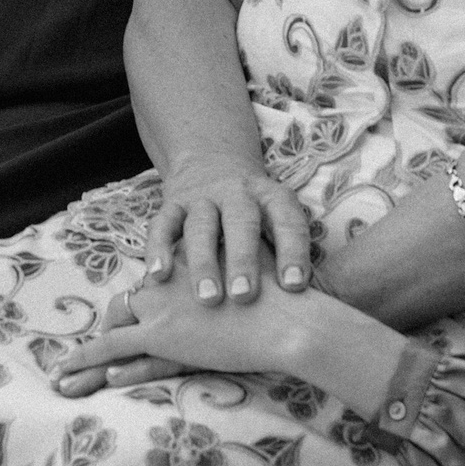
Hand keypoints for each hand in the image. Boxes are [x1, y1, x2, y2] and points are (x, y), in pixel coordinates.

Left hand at [49, 263, 313, 397]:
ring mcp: (160, 310)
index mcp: (182, 268)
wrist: (286, 316)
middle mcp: (164, 285)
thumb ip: (232, 276)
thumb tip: (236, 281)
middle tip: (89, 353)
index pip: (147, 288)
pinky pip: (120, 350)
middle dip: (105, 331)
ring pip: (110, 333)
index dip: (135, 309)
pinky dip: (98, 362)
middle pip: (121, 308)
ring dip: (85, 360)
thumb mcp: (249, 274)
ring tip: (62, 379)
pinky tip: (90, 376)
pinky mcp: (163, 336)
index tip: (128, 322)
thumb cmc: (280, 297)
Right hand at [144, 148, 313, 307]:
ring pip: (200, 226)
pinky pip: (162, 224)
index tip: (294, 286)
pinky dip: (158, 249)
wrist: (212, 159)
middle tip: (245, 296)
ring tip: (208, 299)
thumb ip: (287, 250)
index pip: (287, 220)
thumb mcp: (276, 215)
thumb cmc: (255, 211)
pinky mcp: (172, 202)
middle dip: (243, 259)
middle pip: (240, 222)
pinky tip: (157, 276)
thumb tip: (307, 306)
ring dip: (203, 262)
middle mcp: (236, 193)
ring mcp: (201, 196)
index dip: (292, 251)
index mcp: (270, 196)